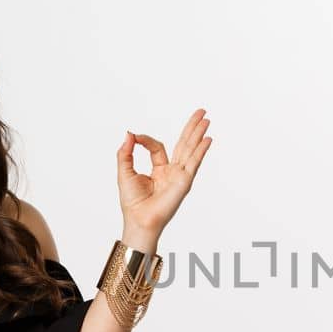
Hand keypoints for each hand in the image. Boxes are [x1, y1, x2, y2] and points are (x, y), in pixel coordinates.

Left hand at [117, 107, 213, 241]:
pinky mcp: (184, 181)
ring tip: (206, 119)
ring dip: (199, 134)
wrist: (139, 219)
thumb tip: (130, 133)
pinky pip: (194, 163)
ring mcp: (180, 176)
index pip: (158, 147)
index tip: (134, 137)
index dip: (146, 140)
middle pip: (184, 144)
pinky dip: (201, 151)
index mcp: (159, 169)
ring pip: (190, 150)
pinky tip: (207, 140)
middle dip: (192, 128)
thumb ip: (126, 152)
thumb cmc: (132, 202)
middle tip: (201, 112)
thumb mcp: (124, 171)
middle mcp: (172, 171)